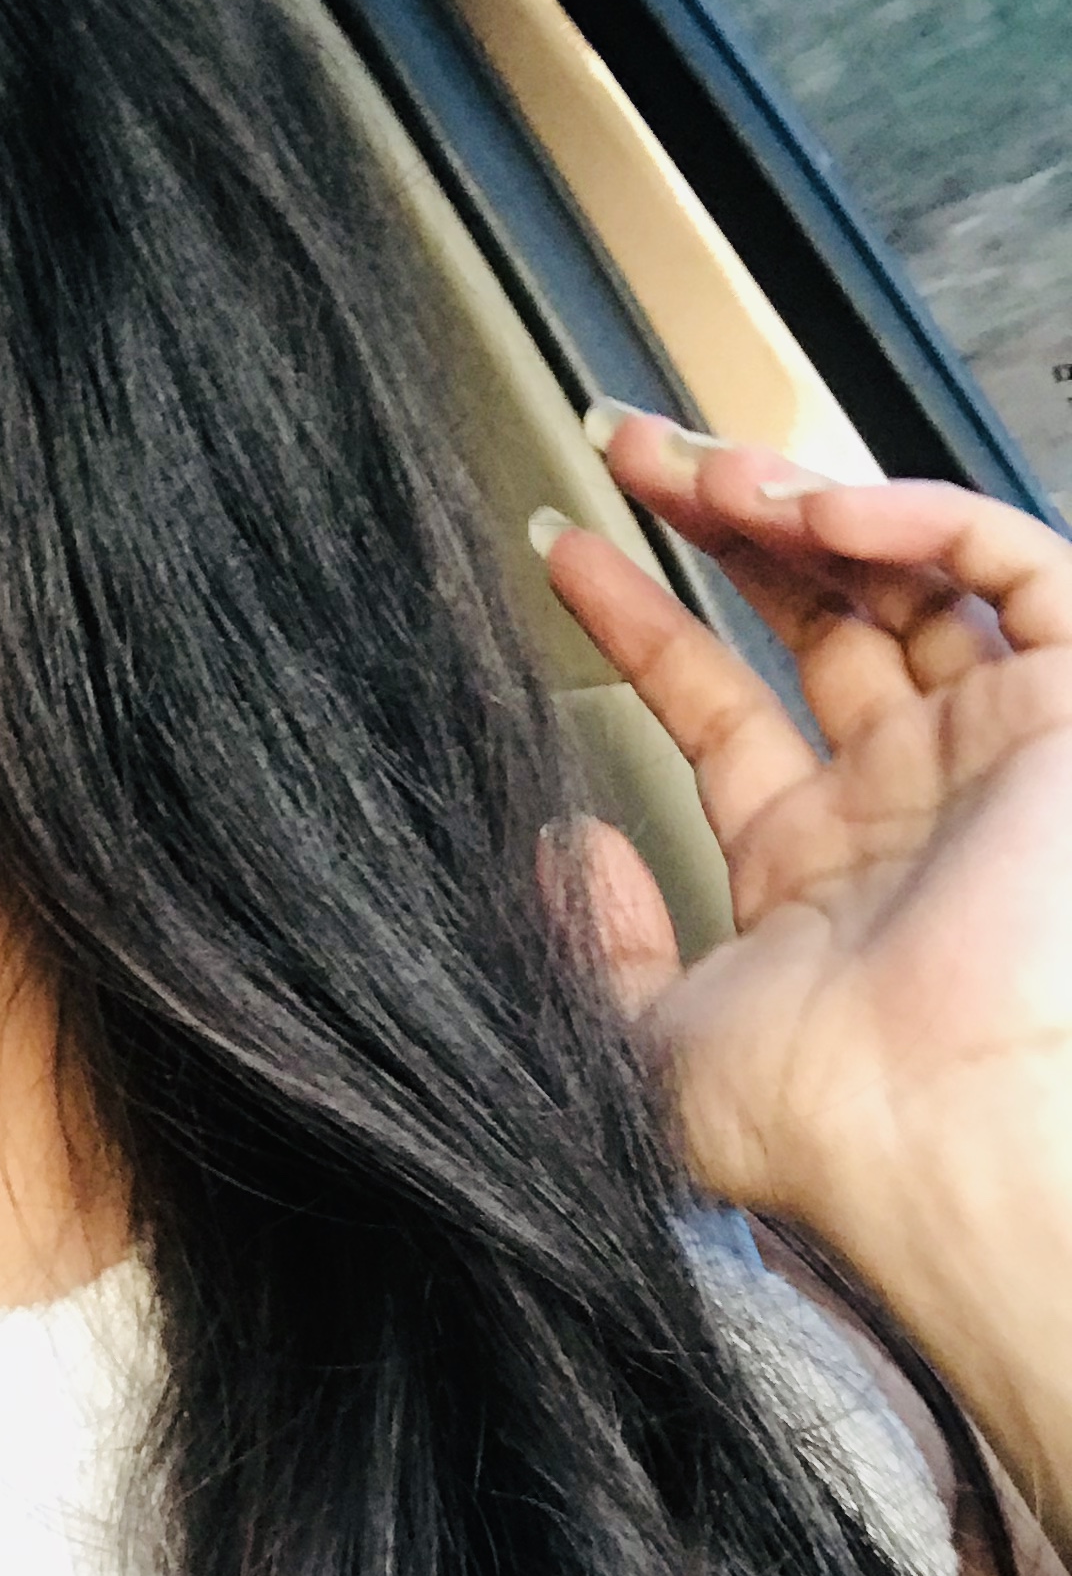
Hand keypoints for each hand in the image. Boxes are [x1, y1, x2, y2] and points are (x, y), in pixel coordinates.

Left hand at [537, 410, 1071, 1535]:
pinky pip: (1017, 569)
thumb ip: (588, 947)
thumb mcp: (641, 1039)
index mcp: (814, 868)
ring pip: (900, 574)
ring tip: (692, 465)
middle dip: (713, 519)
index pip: (718, 704)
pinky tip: (814, 507)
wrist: (931, 1127)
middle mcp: (906, 798)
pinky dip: (921, 517)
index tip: (557, 547)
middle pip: (809, 613)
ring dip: (795, 499)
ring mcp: (992, 750)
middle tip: (623, 448)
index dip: (639, 619)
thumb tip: (560, 846)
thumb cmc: (806, 1117)